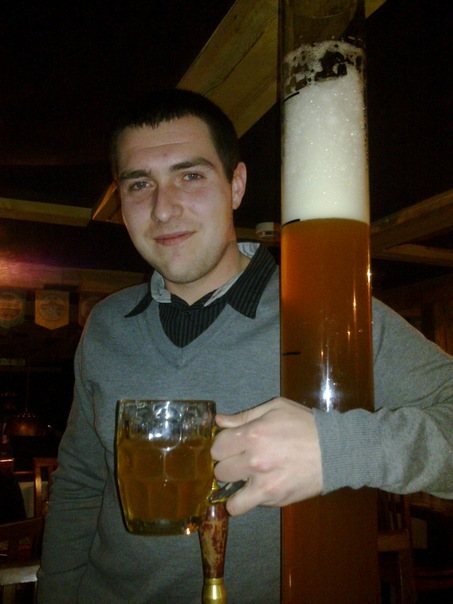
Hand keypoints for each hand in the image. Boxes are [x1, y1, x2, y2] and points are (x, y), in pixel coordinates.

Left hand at [212, 397, 322, 515]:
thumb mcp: (276, 408)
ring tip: (245, 480)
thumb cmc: (304, 424)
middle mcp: (254, 461)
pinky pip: (246, 506)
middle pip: (220, 471)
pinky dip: (247, 500)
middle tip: (240, 461)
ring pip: (229, 496)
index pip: (217, 447)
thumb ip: (244, 416)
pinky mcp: (274, 499)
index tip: (230, 446)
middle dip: (227, 465)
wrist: (334, 449)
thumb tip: (219, 421)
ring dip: (234, 489)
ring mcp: (264, 483)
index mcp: (253, 434)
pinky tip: (257, 489)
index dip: (222, 446)